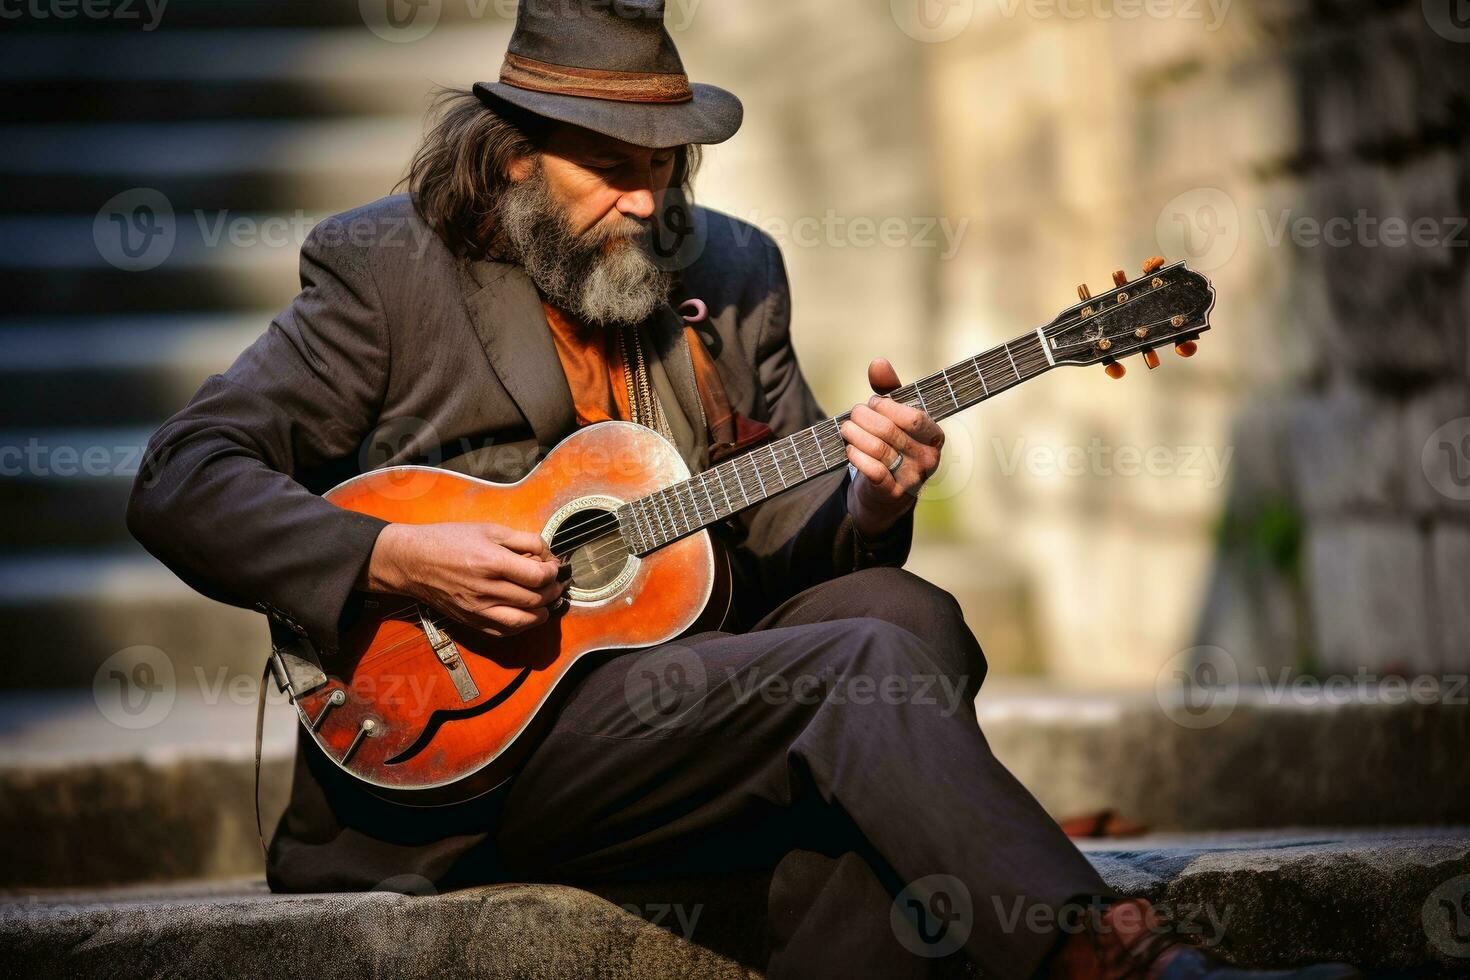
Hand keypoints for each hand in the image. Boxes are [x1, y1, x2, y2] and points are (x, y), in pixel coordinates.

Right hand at [362, 522, 567, 636]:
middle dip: (552, 591)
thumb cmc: (449, 540)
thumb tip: (547, 554)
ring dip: (542, 612)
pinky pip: (504, 631)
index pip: (537, 577)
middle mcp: (486, 590)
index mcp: (491, 562)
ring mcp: (478, 609)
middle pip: (534, 599)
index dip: (553, 572)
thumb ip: (522, 540)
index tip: (554, 566)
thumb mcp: (488, 529)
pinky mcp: (471, 621)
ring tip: (546, 600)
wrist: (412, 561)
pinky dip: (522, 625)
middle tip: (555, 582)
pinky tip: (527, 613)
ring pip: (523, 621)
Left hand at [839, 358, 943, 538]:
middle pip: (891, 431)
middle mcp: (928, 458)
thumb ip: (888, 390)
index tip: (873, 403)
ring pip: (879, 449)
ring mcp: (912, 478)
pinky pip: (873, 470)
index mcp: (934, 436)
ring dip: (855, 435)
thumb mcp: (895, 417)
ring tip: (846, 429)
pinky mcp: (892, 493)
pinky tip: (849, 449)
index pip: (914, 417)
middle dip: (864, 418)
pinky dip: (856, 456)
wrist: (885, 495)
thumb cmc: (892, 447)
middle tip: (853, 415)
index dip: (887, 407)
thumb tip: (878, 362)